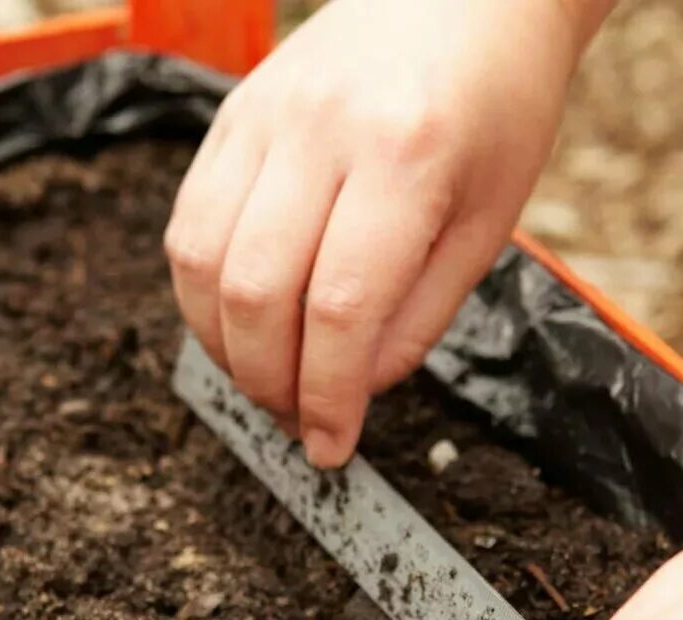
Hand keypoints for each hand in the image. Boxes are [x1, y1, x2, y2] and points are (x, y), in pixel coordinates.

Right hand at [165, 0, 598, 467]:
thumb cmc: (494, 111)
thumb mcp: (488, 226)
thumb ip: (417, 318)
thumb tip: (349, 392)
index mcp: (406, 158)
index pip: (339, 309)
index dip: (325, 396)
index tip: (330, 446)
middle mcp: (321, 129)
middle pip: (254, 291)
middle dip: (269, 382)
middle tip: (297, 419)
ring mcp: (264, 114)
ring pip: (200, 260)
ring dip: (223, 345)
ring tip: (267, 378)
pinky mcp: (231, 114)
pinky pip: (188, 222)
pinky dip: (203, 293)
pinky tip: (242, 322)